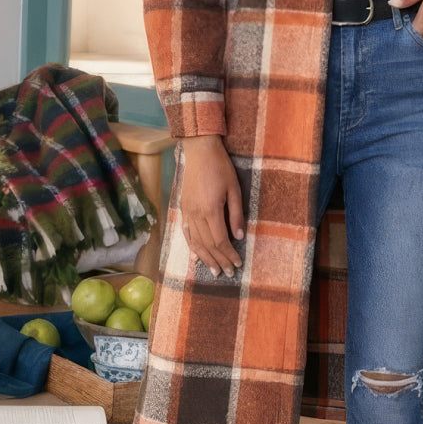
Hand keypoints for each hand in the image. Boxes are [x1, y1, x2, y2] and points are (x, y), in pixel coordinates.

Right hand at [178, 135, 244, 277]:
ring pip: (195, 241)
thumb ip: (236, 214)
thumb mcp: (235, 189)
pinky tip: (195, 257)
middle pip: (208, 244)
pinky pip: (186, 233)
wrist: (199, 151)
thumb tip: (239, 236)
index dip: (229, 254)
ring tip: (214, 271)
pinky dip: (191, 247)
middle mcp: (196, 214)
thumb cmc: (221, 167)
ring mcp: (187, 212)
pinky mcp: (183, 208)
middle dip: (219, 260)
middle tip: (228, 273)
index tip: (238, 263)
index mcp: (210, 209)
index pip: (221, 240)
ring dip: (205, 258)